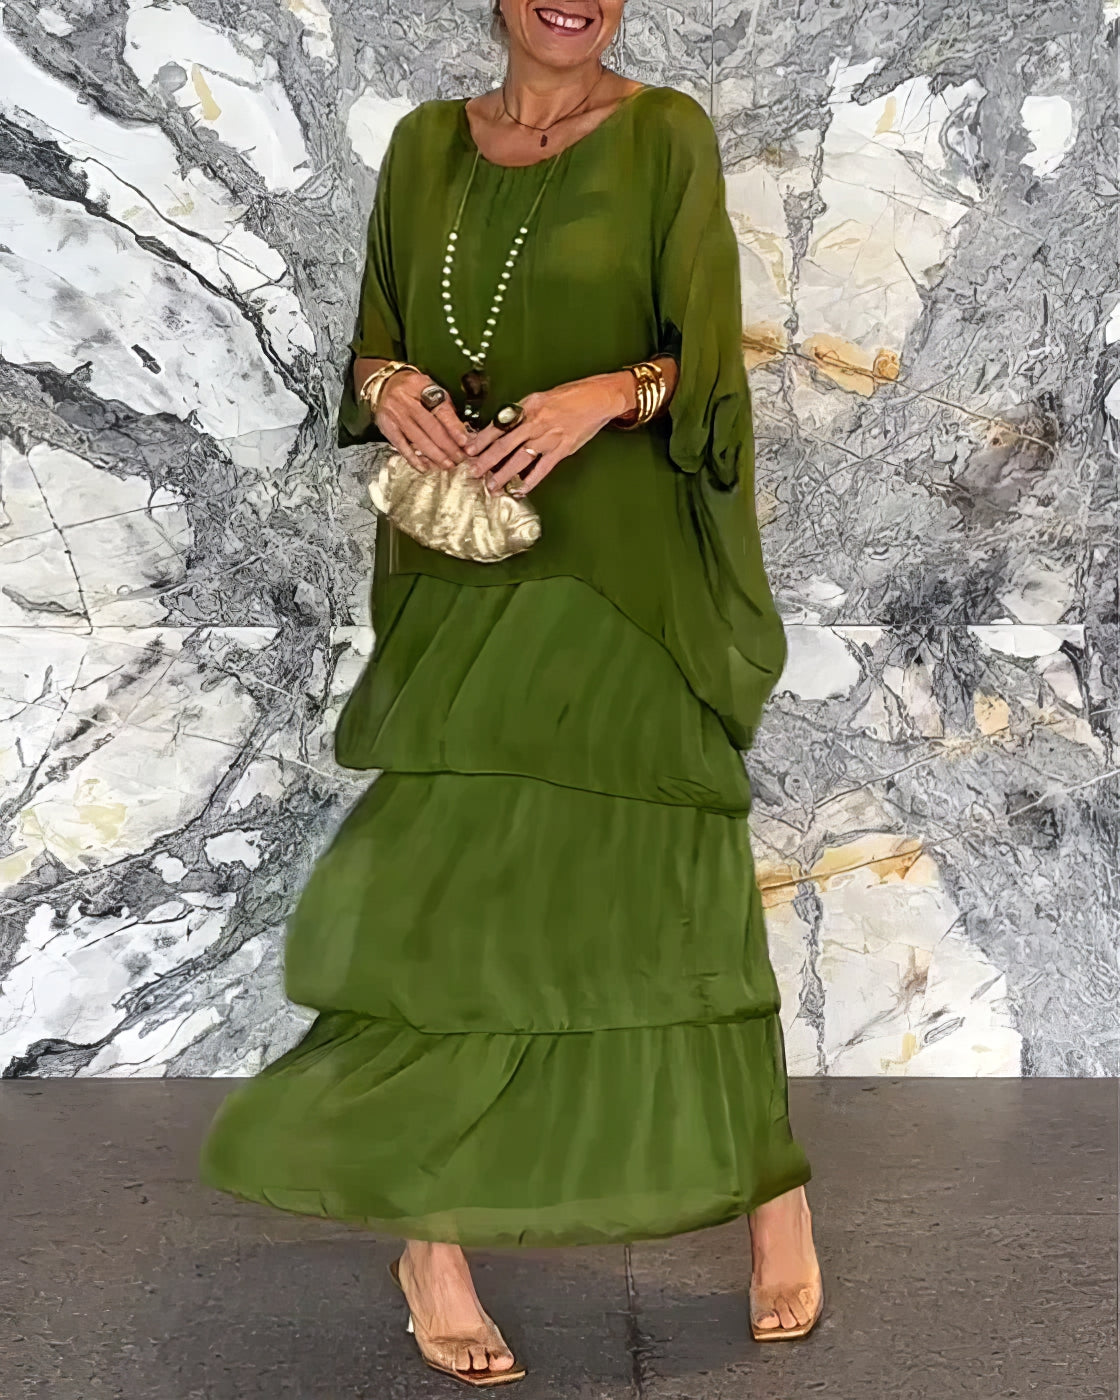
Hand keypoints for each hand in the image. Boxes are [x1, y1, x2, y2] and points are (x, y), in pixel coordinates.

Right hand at [371, 369, 471, 471]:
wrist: (384, 386)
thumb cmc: (413, 390)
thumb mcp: (431, 388)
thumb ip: (446, 408)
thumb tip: (461, 432)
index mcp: (421, 387)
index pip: (441, 410)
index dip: (454, 427)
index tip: (464, 441)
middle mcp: (407, 401)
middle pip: (431, 427)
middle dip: (448, 446)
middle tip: (460, 458)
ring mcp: (395, 415)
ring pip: (418, 440)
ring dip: (435, 456)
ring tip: (447, 465)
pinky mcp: (387, 428)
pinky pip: (402, 447)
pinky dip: (414, 459)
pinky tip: (425, 467)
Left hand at [463, 374, 629, 494]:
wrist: (598, 398)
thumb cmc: (570, 396)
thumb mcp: (540, 398)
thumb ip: (523, 413)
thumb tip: (503, 426)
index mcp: (528, 407)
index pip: (498, 425)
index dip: (481, 439)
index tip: (468, 449)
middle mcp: (535, 422)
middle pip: (504, 445)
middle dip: (486, 461)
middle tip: (473, 472)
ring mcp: (548, 438)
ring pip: (520, 459)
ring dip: (504, 474)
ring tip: (492, 486)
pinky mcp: (562, 449)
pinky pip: (542, 468)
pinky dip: (530, 481)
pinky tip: (520, 490)